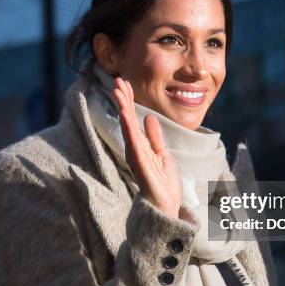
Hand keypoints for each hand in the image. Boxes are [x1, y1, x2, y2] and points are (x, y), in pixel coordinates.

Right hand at [112, 77, 182, 217]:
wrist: (166, 206)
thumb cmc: (163, 185)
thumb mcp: (162, 155)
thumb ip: (155, 138)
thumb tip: (149, 118)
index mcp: (141, 146)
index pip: (133, 118)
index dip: (129, 100)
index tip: (125, 83)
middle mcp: (135, 148)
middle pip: (127, 119)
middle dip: (123, 99)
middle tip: (117, 79)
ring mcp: (136, 155)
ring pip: (127, 126)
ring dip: (123, 107)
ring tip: (118, 90)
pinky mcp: (140, 162)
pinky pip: (133, 141)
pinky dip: (128, 126)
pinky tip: (125, 112)